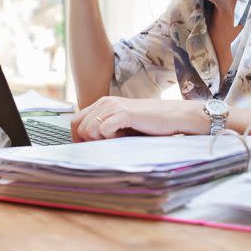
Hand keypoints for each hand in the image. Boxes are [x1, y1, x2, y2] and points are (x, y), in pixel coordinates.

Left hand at [70, 97, 208, 141]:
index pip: (76, 122)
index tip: (91, 148)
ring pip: (88, 129)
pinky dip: (111, 138)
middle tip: (109, 144)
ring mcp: (114, 106)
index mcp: (103, 104)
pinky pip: (103, 130)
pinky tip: (124, 136)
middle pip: (79, 127)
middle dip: (90, 141)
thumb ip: (105, 130)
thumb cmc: (150, 124)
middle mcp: (105, 102)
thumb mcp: (122, 126)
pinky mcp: (124, 113)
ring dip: (101, 140)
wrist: (174, 117)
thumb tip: (88, 145)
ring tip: (119, 138)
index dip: (78, 138)